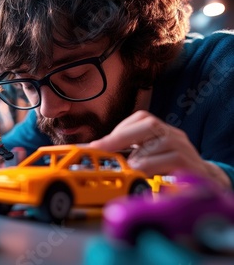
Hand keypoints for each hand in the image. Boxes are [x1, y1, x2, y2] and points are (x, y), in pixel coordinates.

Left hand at [88, 110, 230, 188]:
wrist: (205, 186)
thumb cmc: (169, 173)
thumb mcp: (148, 160)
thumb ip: (129, 155)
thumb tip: (98, 154)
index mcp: (162, 132)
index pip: (141, 118)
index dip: (119, 129)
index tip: (97, 145)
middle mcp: (175, 135)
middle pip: (149, 123)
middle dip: (121, 136)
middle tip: (100, 150)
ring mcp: (186, 148)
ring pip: (159, 141)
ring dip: (137, 157)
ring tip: (128, 170)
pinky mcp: (193, 165)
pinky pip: (171, 159)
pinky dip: (151, 166)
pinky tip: (142, 175)